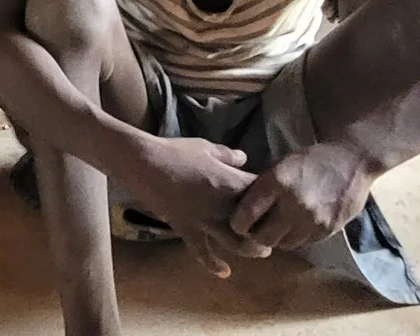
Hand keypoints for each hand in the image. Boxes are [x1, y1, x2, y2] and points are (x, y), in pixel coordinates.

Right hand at [120, 136, 271, 278]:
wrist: (144, 163)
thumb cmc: (175, 151)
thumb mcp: (205, 147)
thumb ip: (227, 155)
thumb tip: (244, 158)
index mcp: (229, 182)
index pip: (261, 194)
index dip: (272, 198)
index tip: (276, 200)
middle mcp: (222, 206)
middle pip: (254, 224)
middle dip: (266, 228)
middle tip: (273, 230)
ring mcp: (204, 220)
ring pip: (235, 243)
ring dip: (251, 249)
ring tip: (261, 252)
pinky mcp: (187, 229)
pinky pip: (201, 251)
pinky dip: (213, 264)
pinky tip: (225, 272)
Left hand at [230, 142, 374, 251]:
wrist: (351, 162)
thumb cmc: (311, 160)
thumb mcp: (280, 166)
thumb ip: (263, 187)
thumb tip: (243, 207)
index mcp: (277, 183)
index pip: (246, 214)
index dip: (237, 223)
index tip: (236, 223)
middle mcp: (293, 205)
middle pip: (263, 237)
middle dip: (254, 237)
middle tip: (252, 232)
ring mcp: (312, 221)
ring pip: (282, 244)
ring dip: (275, 239)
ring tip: (273, 230)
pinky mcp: (327, 231)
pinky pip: (302, 244)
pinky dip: (293, 239)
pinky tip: (292, 229)